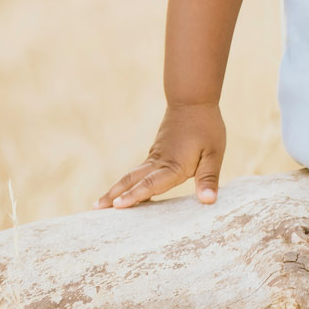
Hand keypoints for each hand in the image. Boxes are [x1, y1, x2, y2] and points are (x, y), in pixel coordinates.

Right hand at [95, 101, 225, 208]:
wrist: (192, 100)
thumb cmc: (206, 127)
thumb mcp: (214, 154)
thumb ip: (208, 178)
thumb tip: (208, 201)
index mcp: (173, 166)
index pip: (150, 184)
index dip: (134, 196)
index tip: (116, 206)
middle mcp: (159, 162)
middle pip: (131, 180)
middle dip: (113, 195)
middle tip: (95, 208)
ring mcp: (155, 156)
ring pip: (132, 174)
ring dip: (117, 188)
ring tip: (102, 202)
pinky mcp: (156, 151)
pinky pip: (139, 170)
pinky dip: (129, 181)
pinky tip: (126, 188)